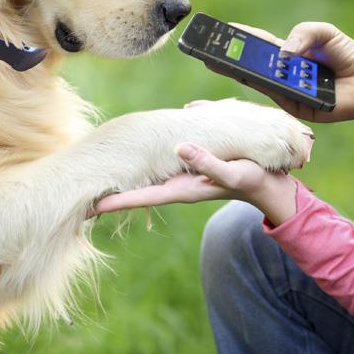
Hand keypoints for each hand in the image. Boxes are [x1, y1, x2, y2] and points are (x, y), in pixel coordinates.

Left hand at [92, 142, 299, 224]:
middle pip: (138, 188)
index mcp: (184, 188)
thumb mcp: (232, 171)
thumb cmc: (253, 180)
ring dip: (126, 178)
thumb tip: (180, 148)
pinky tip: (132, 158)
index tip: (92, 205)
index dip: (118, 200)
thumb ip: (207, 162)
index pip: (143, 196)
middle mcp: (178, 184)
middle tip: (82, 191)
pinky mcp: (189, 167)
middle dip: (113, 191)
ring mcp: (182, 177)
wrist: (271, 185)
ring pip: (147, 178)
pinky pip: (160, 165)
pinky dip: (143, 164)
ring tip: (99, 176)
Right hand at [220, 22, 353, 128]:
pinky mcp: (293, 105)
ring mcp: (285, 90)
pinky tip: (250, 74)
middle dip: (227, 56)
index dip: (238, 37)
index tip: (216, 31)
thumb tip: (285, 52)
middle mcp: (282, 73)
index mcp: (288, 53)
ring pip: (257, 79)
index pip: (258, 44)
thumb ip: (305, 33)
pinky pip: (274, 93)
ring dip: (237, 70)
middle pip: (249, 63)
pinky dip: (264, 83)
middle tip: (206, 49)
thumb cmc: (347, 57)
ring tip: (219, 61)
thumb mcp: (326, 34)